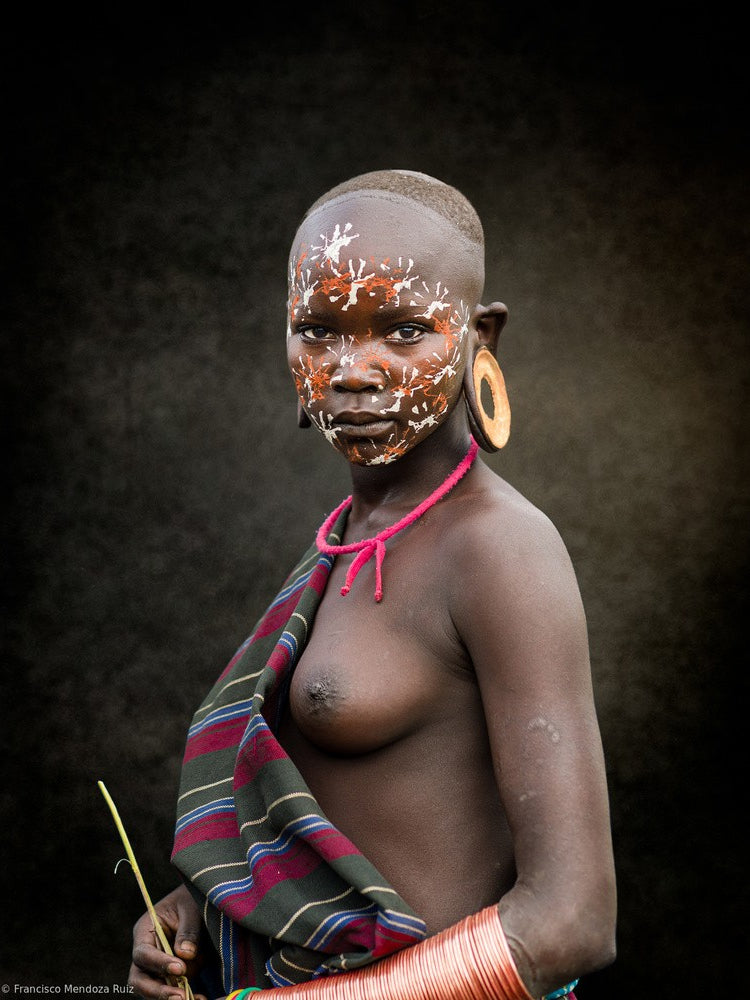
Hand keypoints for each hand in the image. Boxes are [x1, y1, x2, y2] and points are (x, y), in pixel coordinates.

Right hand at [128, 884, 206, 999]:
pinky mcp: (173, 977)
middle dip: (156, 991)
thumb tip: (185, 955)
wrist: (203, 903)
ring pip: (154, 991)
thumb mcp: (191, 907)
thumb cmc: (192, 900)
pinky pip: (173, 993)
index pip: (143, 954)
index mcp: (145, 931)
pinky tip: (200, 999)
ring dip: (170, 998)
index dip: (158, 964)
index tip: (180, 968)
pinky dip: (185, 998)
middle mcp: (148, 953)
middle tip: (179, 997)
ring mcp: (159, 968)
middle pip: (139, 980)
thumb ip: (188, 930)